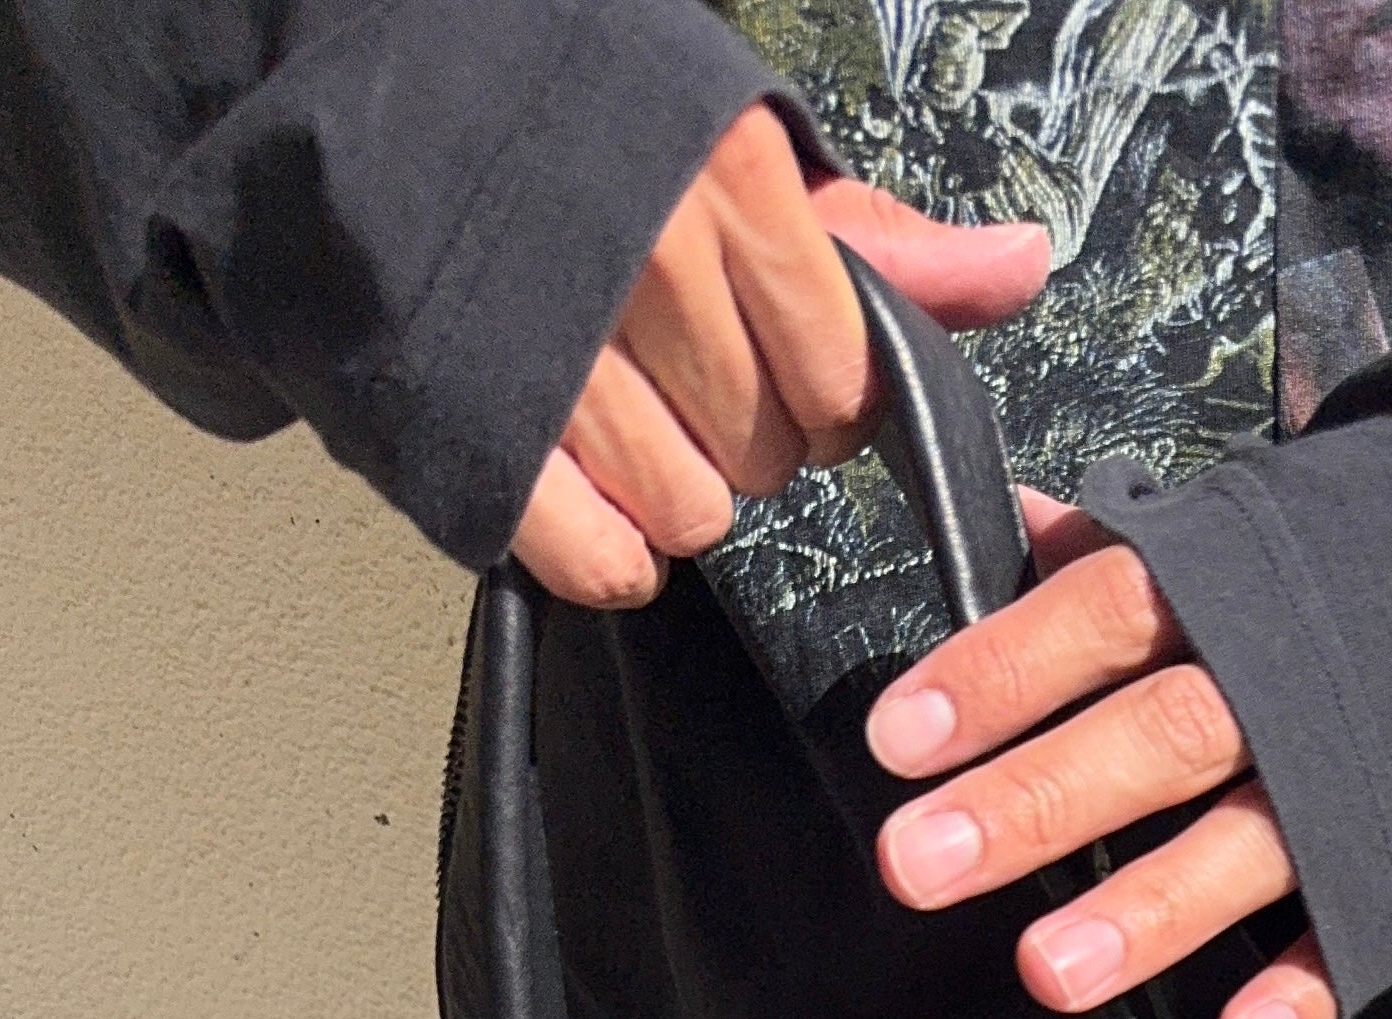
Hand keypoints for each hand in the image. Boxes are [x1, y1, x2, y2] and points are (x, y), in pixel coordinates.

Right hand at [513, 110, 1051, 609]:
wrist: (375, 84)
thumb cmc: (571, 114)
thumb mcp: (734, 143)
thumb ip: (878, 237)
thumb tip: (1016, 268)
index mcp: (730, 184)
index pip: (846, 381)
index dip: (823, 397)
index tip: (777, 368)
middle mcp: (652, 262)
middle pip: (773, 458)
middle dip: (745, 439)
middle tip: (685, 382)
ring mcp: (563, 355)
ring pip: (694, 516)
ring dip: (672, 492)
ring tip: (625, 418)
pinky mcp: (486, 433)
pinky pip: (603, 561)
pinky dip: (605, 548)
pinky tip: (588, 485)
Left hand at [864, 499, 1338, 1018]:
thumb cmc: (1374, 566)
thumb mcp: (1259, 527)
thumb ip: (1135, 546)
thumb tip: (1017, 516)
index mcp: (1239, 581)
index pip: (1103, 615)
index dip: (1002, 673)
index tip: (898, 739)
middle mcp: (1292, 680)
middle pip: (1154, 738)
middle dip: (1035, 801)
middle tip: (917, 865)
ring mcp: (1360, 780)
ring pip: (1247, 845)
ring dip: (1148, 911)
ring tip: (1047, 971)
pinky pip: (1360, 936)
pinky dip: (1305, 989)